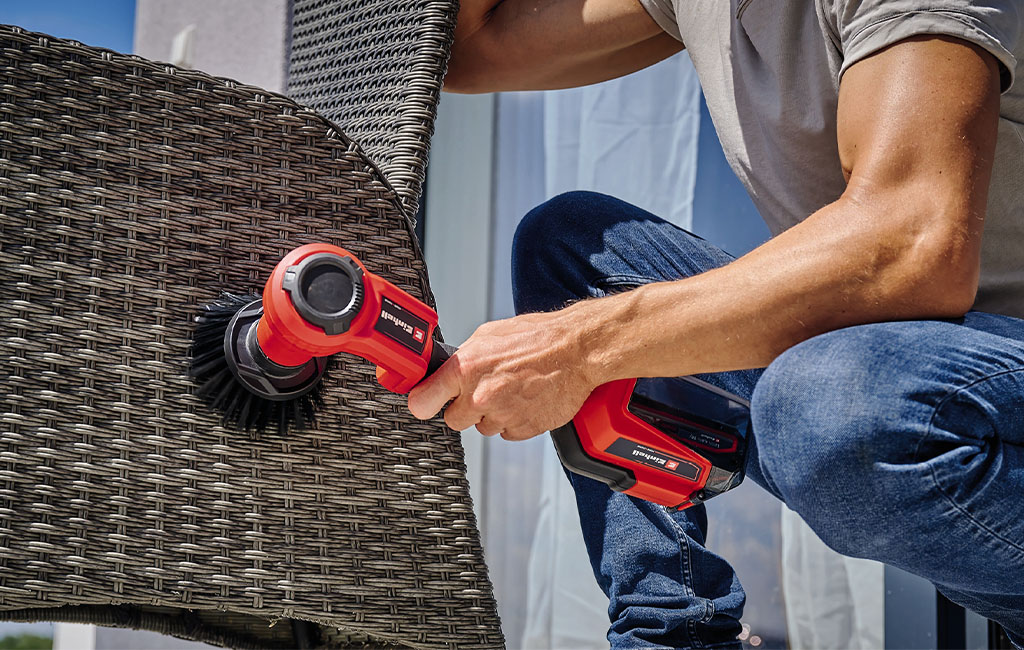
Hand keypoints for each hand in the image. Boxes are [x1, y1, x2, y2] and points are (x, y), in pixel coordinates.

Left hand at [406, 306, 599, 439]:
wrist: (576, 351)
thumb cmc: (537, 337)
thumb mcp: (488, 335)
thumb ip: (464, 358)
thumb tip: (447, 372)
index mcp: (465, 369)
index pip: (422, 402)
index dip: (424, 402)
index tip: (425, 402)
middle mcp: (480, 396)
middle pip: (453, 420)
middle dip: (464, 408)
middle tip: (483, 390)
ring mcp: (502, 415)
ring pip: (483, 428)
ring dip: (492, 414)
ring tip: (512, 390)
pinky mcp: (523, 429)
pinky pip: (507, 432)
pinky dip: (514, 420)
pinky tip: (525, 399)